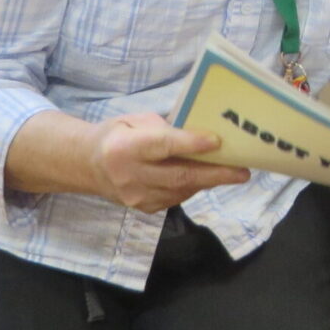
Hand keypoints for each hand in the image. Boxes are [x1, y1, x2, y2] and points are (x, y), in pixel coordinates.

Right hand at [87, 112, 250, 212]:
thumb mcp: (135, 120)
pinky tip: (206, 177)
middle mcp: (130, 176)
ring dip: (209, 181)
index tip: (217, 141)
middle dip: (215, 174)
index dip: (191, 144)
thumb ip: (164, 128)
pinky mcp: (144, 209)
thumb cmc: (117, 135)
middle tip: (242, 171)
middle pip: (178, 176)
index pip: (162, 146)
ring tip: (233, 172)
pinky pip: (176, 198)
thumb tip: (199, 135)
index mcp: (124, 147)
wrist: (87, 166)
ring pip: (181, 191)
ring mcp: (136, 197)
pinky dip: (194, 187)